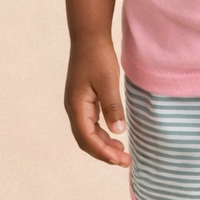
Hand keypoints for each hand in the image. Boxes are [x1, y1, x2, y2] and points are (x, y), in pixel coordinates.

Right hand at [64, 36, 130, 166]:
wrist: (89, 38)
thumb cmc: (98, 57)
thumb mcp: (108, 82)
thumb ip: (112, 107)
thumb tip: (118, 132)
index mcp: (77, 105)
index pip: (87, 137)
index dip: (103, 152)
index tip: (120, 159)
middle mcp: (74, 108)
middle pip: (85, 140)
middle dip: (104, 153)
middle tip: (125, 161)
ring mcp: (77, 105)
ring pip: (87, 134)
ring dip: (103, 145)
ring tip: (122, 153)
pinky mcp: (83, 101)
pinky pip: (90, 124)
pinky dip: (101, 134)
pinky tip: (115, 136)